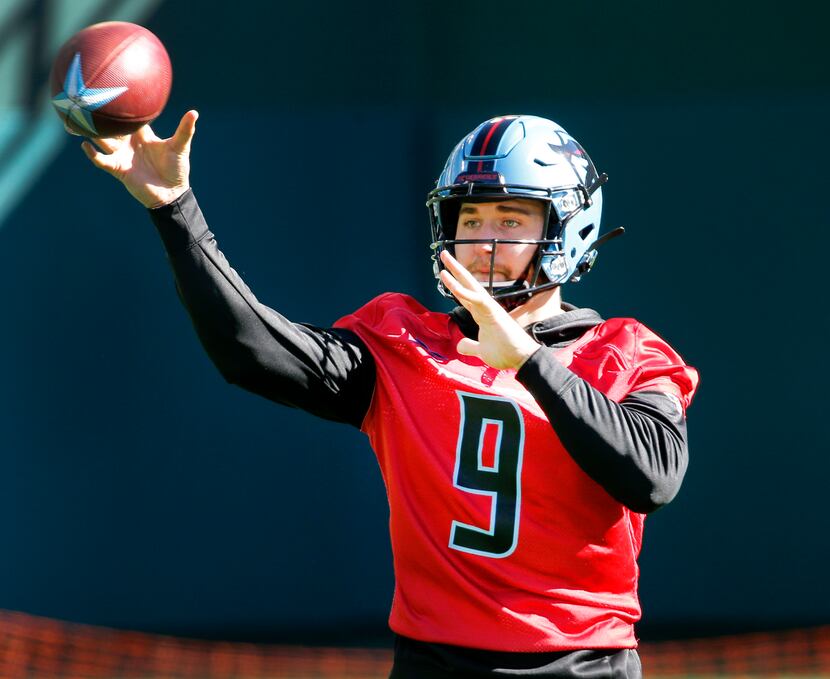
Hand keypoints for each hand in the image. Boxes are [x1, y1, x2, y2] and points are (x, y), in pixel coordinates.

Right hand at [81, 110, 198, 207]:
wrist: (172, 194)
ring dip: (91, 132)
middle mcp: (129, 143)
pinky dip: (93, 155)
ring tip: (77, 120)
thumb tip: (194, 112)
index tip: (111, 88)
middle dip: (100, 116)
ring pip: (102, 141)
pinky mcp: (119, 169)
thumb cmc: (176, 169)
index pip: (128, 117)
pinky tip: (86, 146)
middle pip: (111, 126)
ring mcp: (122, 155)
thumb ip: (185, 130)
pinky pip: (102, 161)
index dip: (121, 105)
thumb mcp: (180, 147)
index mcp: (142, 135)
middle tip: (85, 100)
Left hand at [439, 250, 540, 369]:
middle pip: (467, 284)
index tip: (444, 274)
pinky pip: (476, 299)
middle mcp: (485, 307)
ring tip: (445, 259)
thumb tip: (459, 346)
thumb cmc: (505, 353)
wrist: (521, 360)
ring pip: (471, 286)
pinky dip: (464, 291)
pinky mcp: (493, 312)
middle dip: (455, 269)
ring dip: (457, 272)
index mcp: (482, 314)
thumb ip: (470, 347)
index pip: (465, 295)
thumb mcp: (481, 351)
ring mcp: (489, 308)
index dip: (454, 285)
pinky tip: (452, 283)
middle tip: (443, 254)